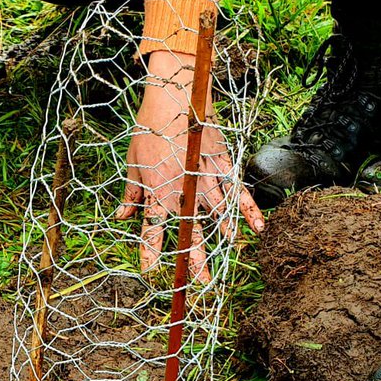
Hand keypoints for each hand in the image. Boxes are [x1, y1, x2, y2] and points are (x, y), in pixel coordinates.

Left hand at [115, 49, 263, 280]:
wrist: (176, 97)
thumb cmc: (149, 129)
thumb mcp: (133, 163)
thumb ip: (131, 194)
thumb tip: (121, 217)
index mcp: (158, 192)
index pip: (153, 230)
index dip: (151, 252)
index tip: (150, 272)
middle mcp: (184, 192)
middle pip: (190, 233)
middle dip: (193, 260)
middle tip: (199, 283)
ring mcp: (206, 180)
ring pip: (216, 218)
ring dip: (219, 241)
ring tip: (223, 261)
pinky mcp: (223, 166)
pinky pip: (239, 193)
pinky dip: (249, 211)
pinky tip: (258, 229)